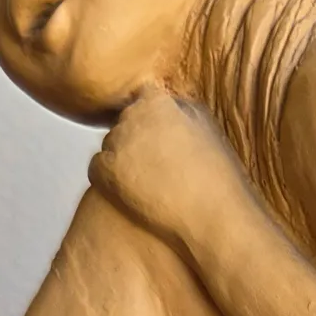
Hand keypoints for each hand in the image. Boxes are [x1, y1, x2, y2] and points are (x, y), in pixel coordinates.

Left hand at [88, 87, 241, 239]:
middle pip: (124, 124)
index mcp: (157, 102)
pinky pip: (98, 169)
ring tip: (150, 184)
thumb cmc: (218, 177)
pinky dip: (110, 181)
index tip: (162, 138)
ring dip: (124, 161)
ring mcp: (116, 144)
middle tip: (158, 167)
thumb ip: (180, 110)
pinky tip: (134, 194)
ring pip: (110, 147)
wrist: (213, 215)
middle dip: (136, 141)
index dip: (152, 122)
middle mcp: (132, 117)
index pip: (142, 100)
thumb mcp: (206, 127)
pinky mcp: (104, 171)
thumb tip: (165, 106)